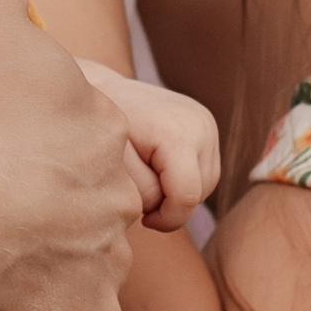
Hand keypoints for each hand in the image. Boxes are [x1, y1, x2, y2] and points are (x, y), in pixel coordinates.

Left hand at [81, 62, 220, 230]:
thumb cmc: (103, 130)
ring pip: (205, 186)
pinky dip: (185, 180)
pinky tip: (160, 169)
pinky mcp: (208, 126)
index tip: (144, 219)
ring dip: (178, 193)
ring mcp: (208, 123)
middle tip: (140, 192)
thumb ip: (141, 190)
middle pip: (199, 193)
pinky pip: (206, 172)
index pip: (187, 196)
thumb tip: (163, 205)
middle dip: (171, 204)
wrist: (106, 92)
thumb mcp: (114, 164)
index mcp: (178, 133)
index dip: (167, 218)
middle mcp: (201, 125)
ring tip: (148, 177)